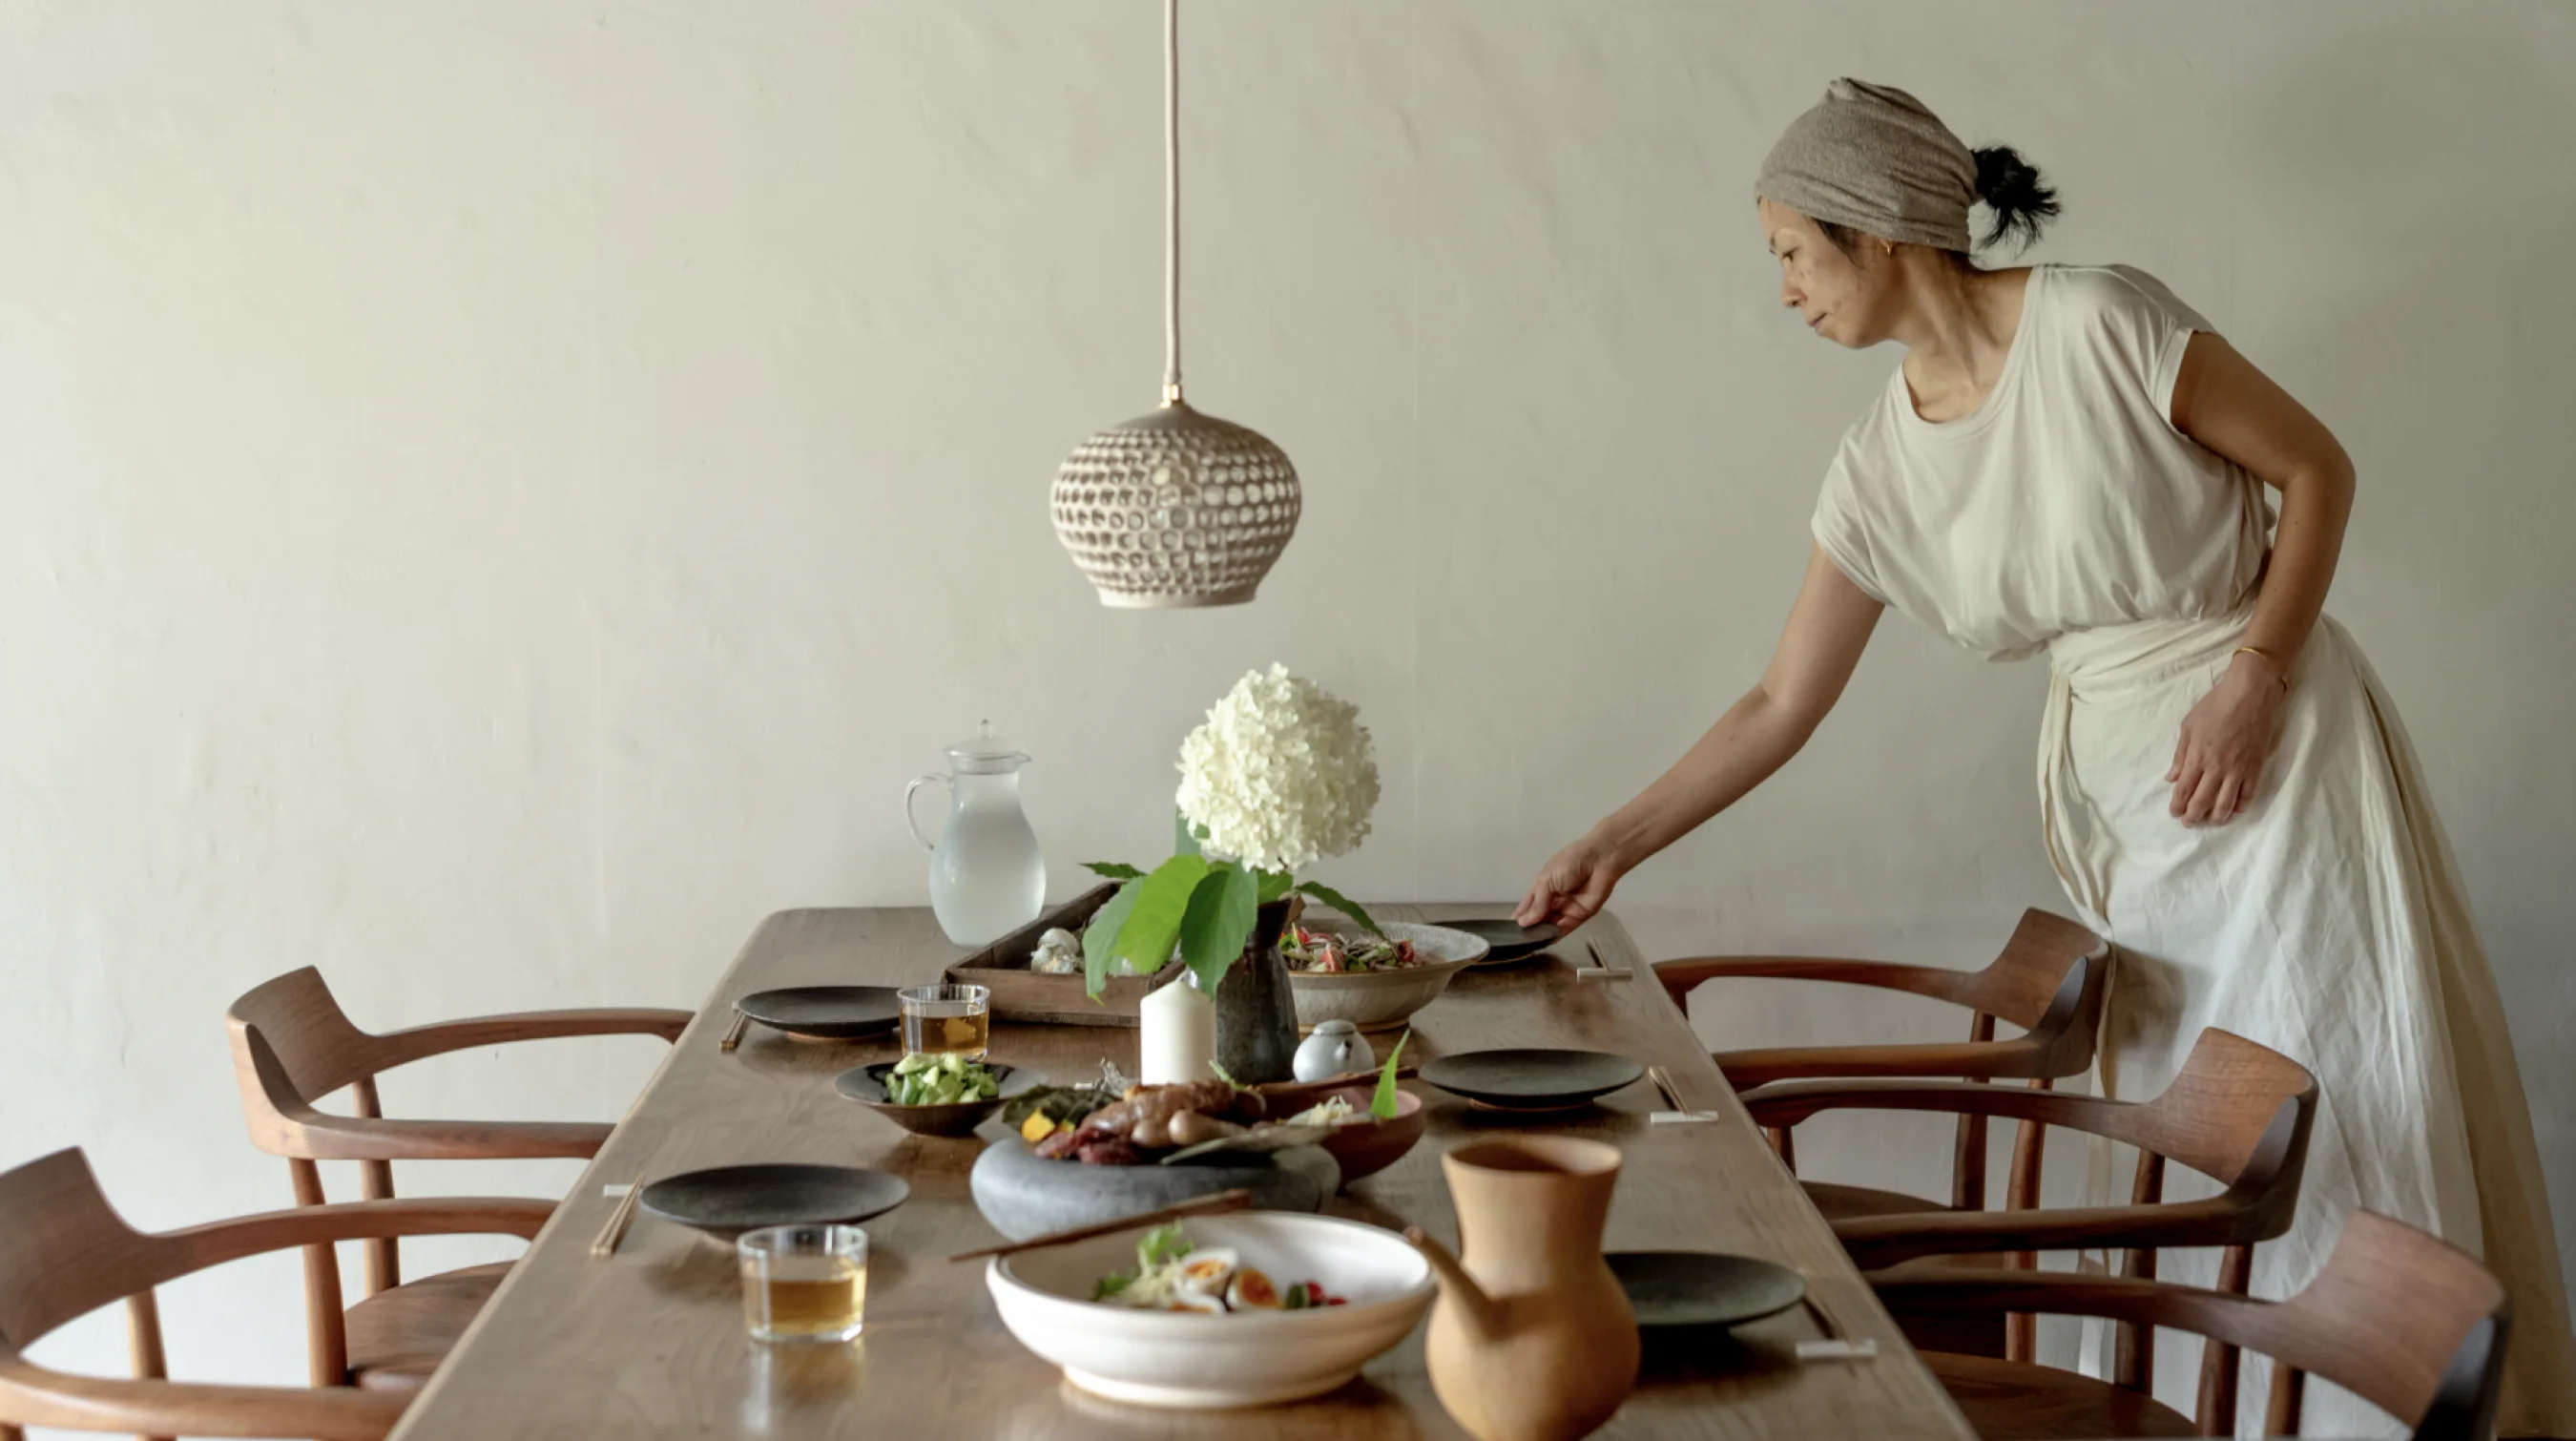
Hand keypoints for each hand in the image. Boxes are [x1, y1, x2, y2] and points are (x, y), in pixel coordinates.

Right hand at [1515, 832, 1627, 933]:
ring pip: (1550, 925)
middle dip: (1529, 928)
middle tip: (1518, 941)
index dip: (1520, 917)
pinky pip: (1565, 929)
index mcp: (1543, 887)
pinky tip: (1545, 942)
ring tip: (1528, 944)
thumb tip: (1524, 923)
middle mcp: (1553, 900)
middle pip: (1539, 918)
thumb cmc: (1569, 863)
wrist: (1600, 860)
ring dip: (1541, 934)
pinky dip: (1555, 936)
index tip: (1508, 930)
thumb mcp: (1546, 881)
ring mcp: (1566, 909)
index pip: (1528, 906)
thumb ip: (1537, 904)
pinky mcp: (1579, 917)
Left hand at [2167, 653, 2288, 824]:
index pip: (2184, 790)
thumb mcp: (2189, 726)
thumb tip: (2172, 777)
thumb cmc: (2215, 706)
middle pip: (2203, 801)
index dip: (2178, 805)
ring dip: (2217, 817)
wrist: (2250, 695)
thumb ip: (2181, 754)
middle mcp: (2217, 768)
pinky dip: (2241, 805)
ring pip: (2226, 803)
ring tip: (2211, 822)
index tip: (2174, 814)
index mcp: (2197, 757)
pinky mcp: (2256, 767)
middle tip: (2189, 823)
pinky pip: (2249, 794)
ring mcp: (2238, 770)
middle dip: (2194, 816)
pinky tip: (2235, 810)